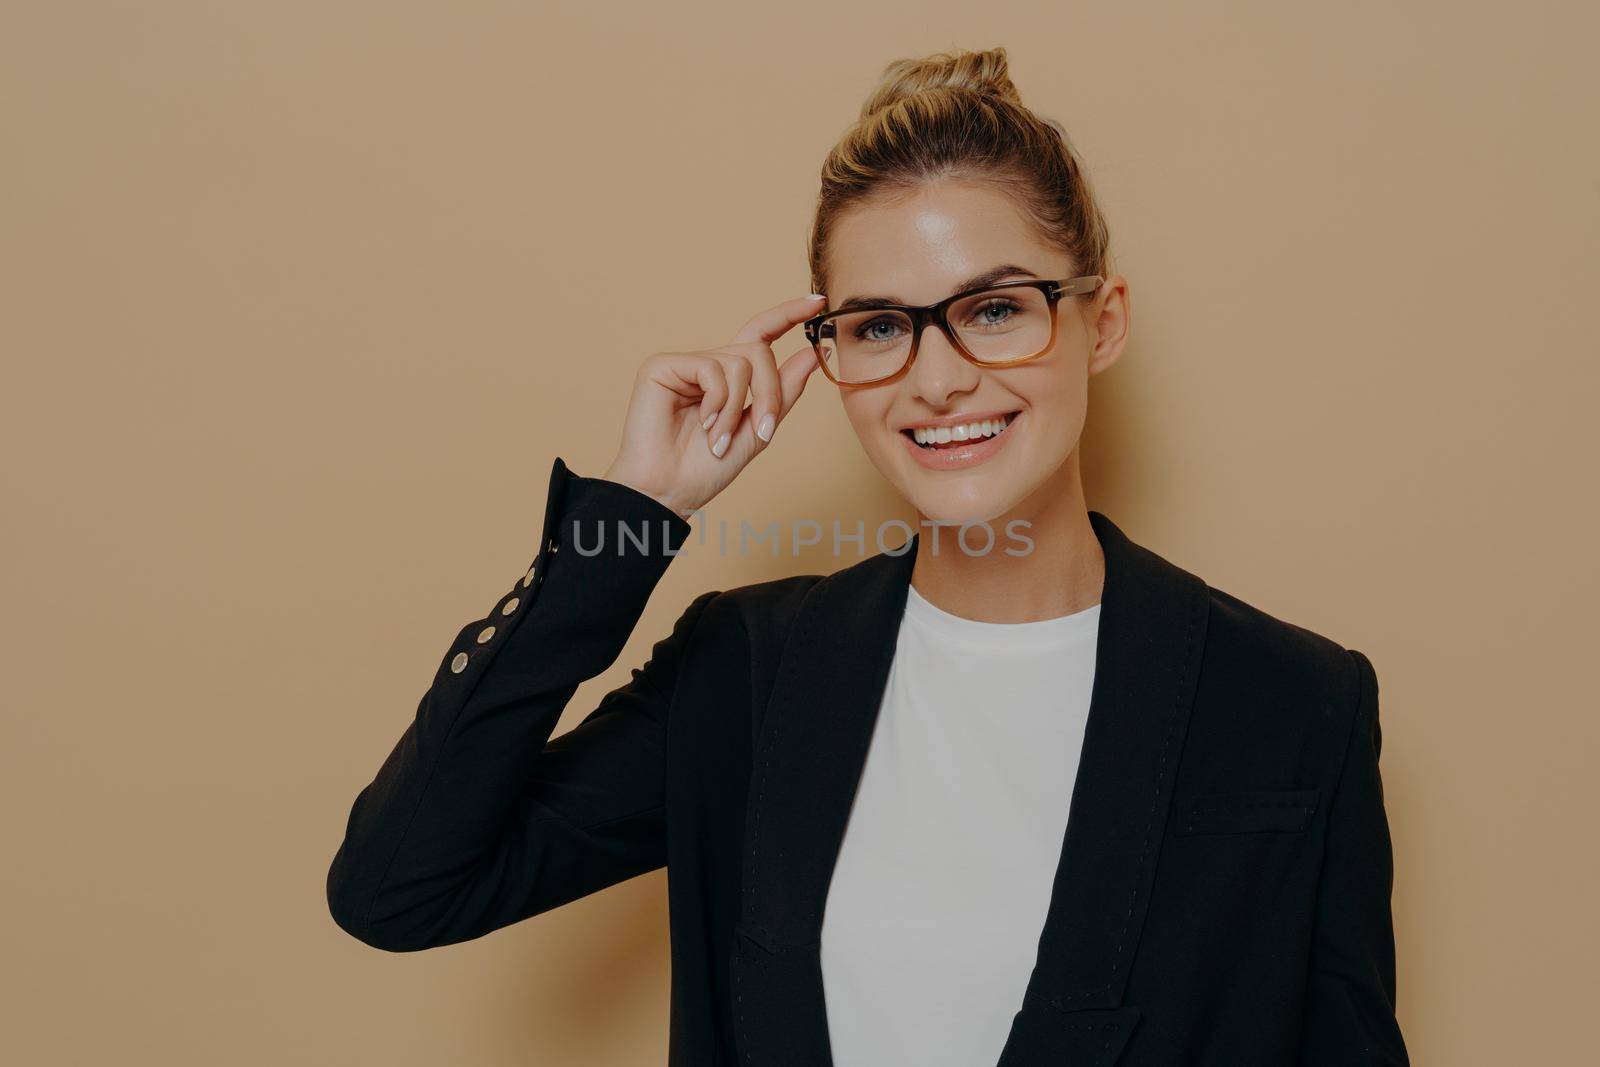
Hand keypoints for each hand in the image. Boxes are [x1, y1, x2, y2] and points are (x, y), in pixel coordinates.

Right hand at [601, 294, 825, 518]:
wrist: (669, 491)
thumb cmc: (705, 469)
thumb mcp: (757, 431)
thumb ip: (782, 394)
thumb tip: (811, 354)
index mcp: (729, 379)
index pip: (761, 335)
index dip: (789, 316)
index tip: (819, 302)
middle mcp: (708, 365)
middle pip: (758, 351)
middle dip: (769, 393)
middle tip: (762, 431)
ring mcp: (684, 363)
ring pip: (739, 362)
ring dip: (738, 407)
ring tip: (720, 438)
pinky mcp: (663, 365)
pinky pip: (712, 368)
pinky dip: (718, 401)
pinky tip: (704, 423)